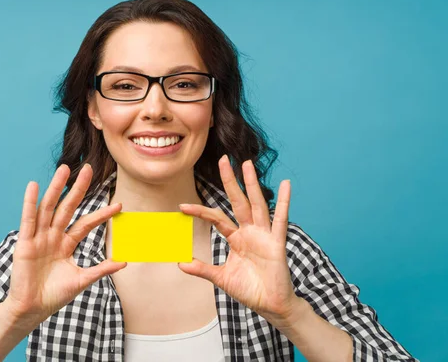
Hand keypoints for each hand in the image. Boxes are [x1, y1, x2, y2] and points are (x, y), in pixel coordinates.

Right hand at [3, 164, 126, 325]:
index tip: (119, 205)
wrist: (32, 309)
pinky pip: (28, 219)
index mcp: (66, 244)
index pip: (86, 224)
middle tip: (89, 169)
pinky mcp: (25, 242)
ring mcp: (39, 237)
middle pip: (68, 208)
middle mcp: (53, 236)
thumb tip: (125, 262)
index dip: (101, 215)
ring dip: (56, 188)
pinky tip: (34, 185)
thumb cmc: (54, 295)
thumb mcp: (82, 280)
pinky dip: (30, 202)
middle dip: (78, 189)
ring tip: (64, 169)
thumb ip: (101, 270)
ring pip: (49, 208)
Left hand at [178, 155, 299, 326]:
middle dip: (230, 181)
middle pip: (237, 201)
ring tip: (247, 164)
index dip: (200, 212)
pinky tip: (286, 185)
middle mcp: (250, 231)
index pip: (216, 218)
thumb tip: (180, 263)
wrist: (270, 305)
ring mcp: (264, 235)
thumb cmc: (249, 289)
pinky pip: (280, 220)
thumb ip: (202, 269)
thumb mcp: (221, 278)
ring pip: (256, 204)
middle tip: (223, 160)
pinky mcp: (277, 242)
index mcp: (236, 238)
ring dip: (252, 184)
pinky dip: (284, 202)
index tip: (182, 207)